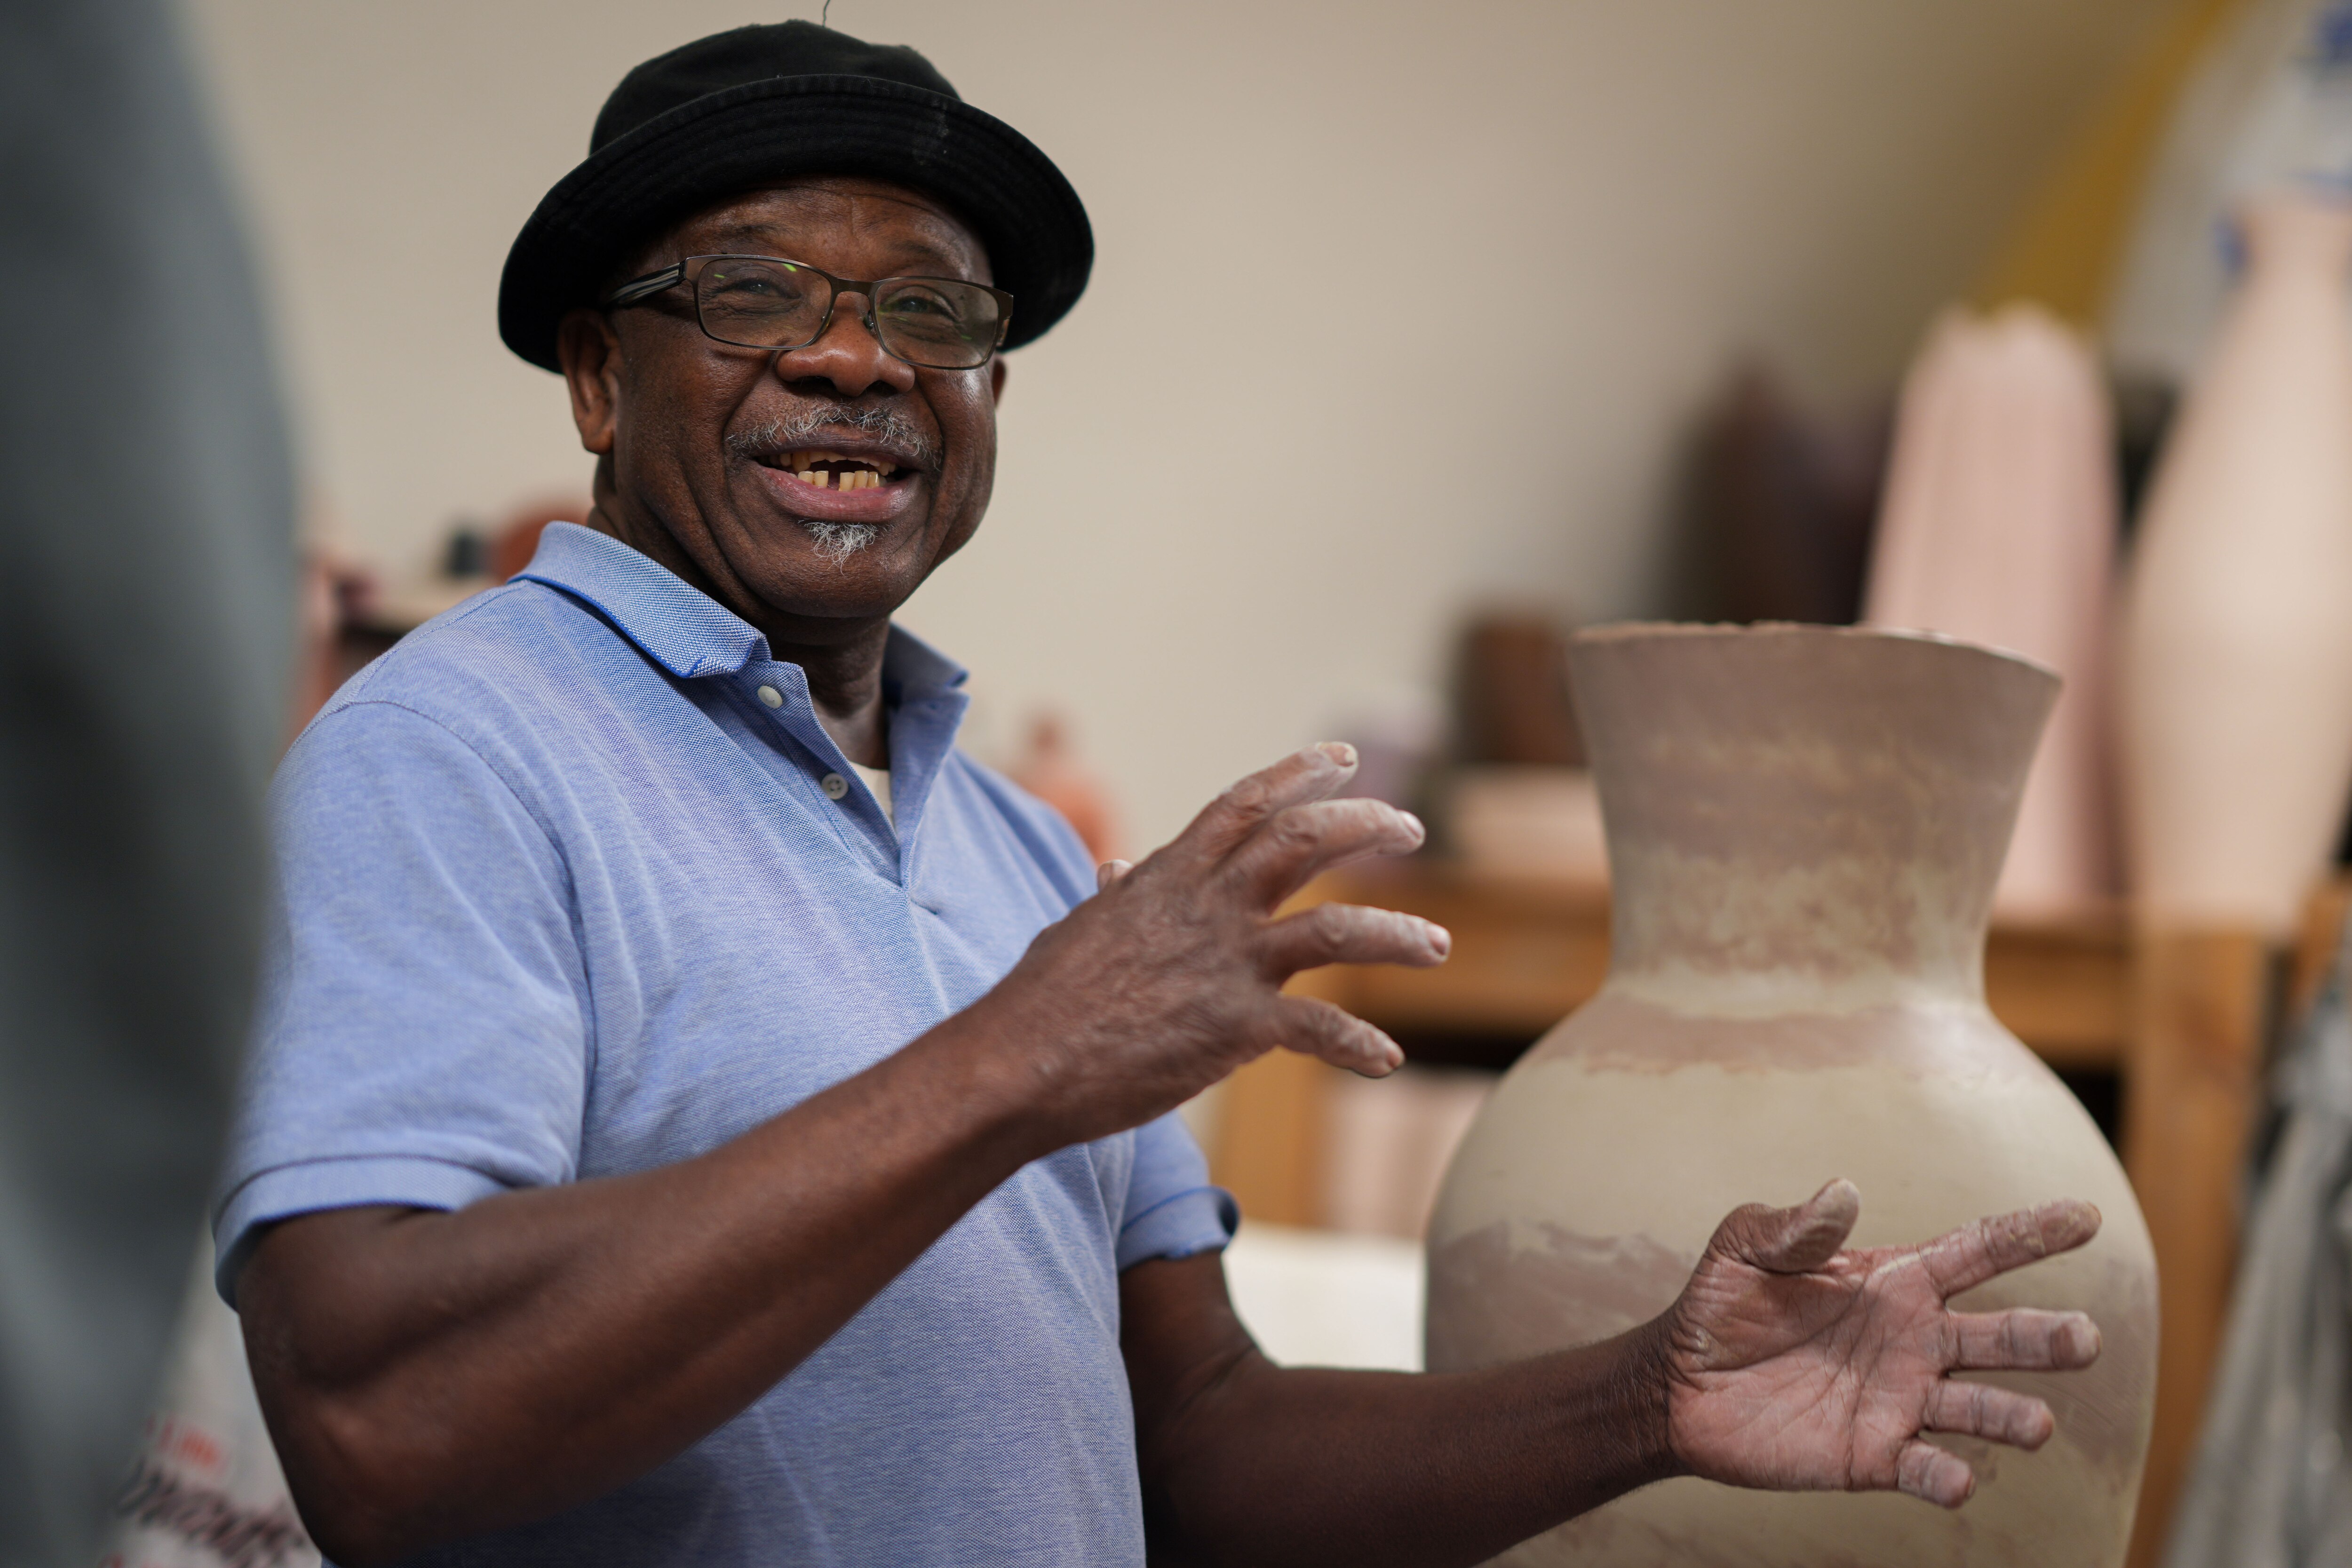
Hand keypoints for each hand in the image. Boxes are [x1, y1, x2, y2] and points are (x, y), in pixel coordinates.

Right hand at [972, 743, 1448, 1147]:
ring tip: (1437, 945)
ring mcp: (1224, 964)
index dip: (1297, 774)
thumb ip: (1116, 899)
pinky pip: (1315, 1028)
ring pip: (1334, 929)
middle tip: (1411, 826)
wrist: (1016, 1063)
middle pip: (1302, 840)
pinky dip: (1357, 1044)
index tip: (1342, 758)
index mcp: (1169, 880)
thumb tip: (1116, 870)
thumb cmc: (1041, 1004)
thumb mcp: (1079, 931)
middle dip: (1365, 824)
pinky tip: (1386, 1059)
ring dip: (1395, 933)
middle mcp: (1206, 908)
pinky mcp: (1232, 1027)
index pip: (1243, 805)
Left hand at [1659, 1180, 2102, 1506]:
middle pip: (1999, 1337)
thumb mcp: (1746, 1249)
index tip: (2086, 1218)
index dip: (2032, 1233)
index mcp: (1896, 1281)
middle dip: (2046, 1338)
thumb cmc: (1720, 1305)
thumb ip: (1793, 1225)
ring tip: (2038, 1425)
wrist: (1678, 1384)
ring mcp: (1900, 1400)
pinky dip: (1943, 1475)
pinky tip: (1955, 1479)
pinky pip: (1922, 1467)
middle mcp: (1915, 1341)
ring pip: (1977, 1408)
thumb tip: (1843, 1191)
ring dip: (2010, 1417)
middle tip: (2086, 1338)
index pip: (1979, 1251)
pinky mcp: (1873, 1455)